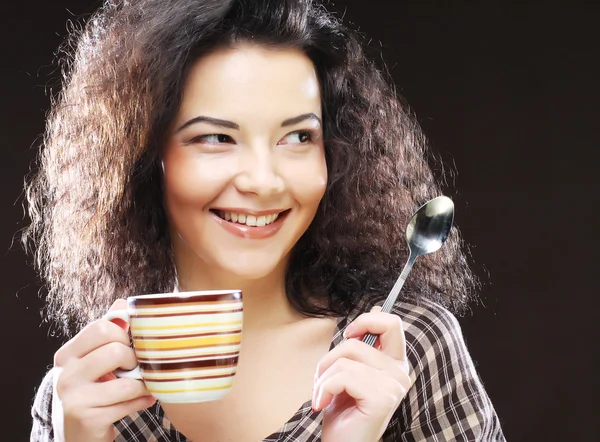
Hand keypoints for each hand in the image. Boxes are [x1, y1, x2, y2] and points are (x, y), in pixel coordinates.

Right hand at [52, 299, 155, 441]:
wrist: (77, 434)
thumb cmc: (92, 390)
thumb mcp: (93, 359)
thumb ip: (108, 331)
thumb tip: (123, 301)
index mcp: (67, 354)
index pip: (101, 328)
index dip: (123, 335)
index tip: (128, 345)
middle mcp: (65, 374)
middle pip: (114, 351)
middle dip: (133, 359)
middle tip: (134, 367)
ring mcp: (74, 398)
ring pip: (125, 381)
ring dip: (142, 383)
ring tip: (143, 384)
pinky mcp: (88, 419)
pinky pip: (129, 402)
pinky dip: (143, 400)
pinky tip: (145, 399)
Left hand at [313, 307, 411, 441]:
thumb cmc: (342, 412)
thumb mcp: (349, 371)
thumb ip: (362, 345)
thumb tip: (378, 305)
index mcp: (395, 363)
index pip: (392, 323)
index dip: (367, 320)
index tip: (348, 334)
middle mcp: (400, 372)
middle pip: (358, 342)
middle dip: (332, 357)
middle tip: (324, 377)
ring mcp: (394, 385)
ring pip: (345, 360)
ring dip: (323, 378)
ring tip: (322, 396)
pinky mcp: (383, 397)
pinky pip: (342, 376)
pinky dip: (324, 389)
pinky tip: (322, 405)